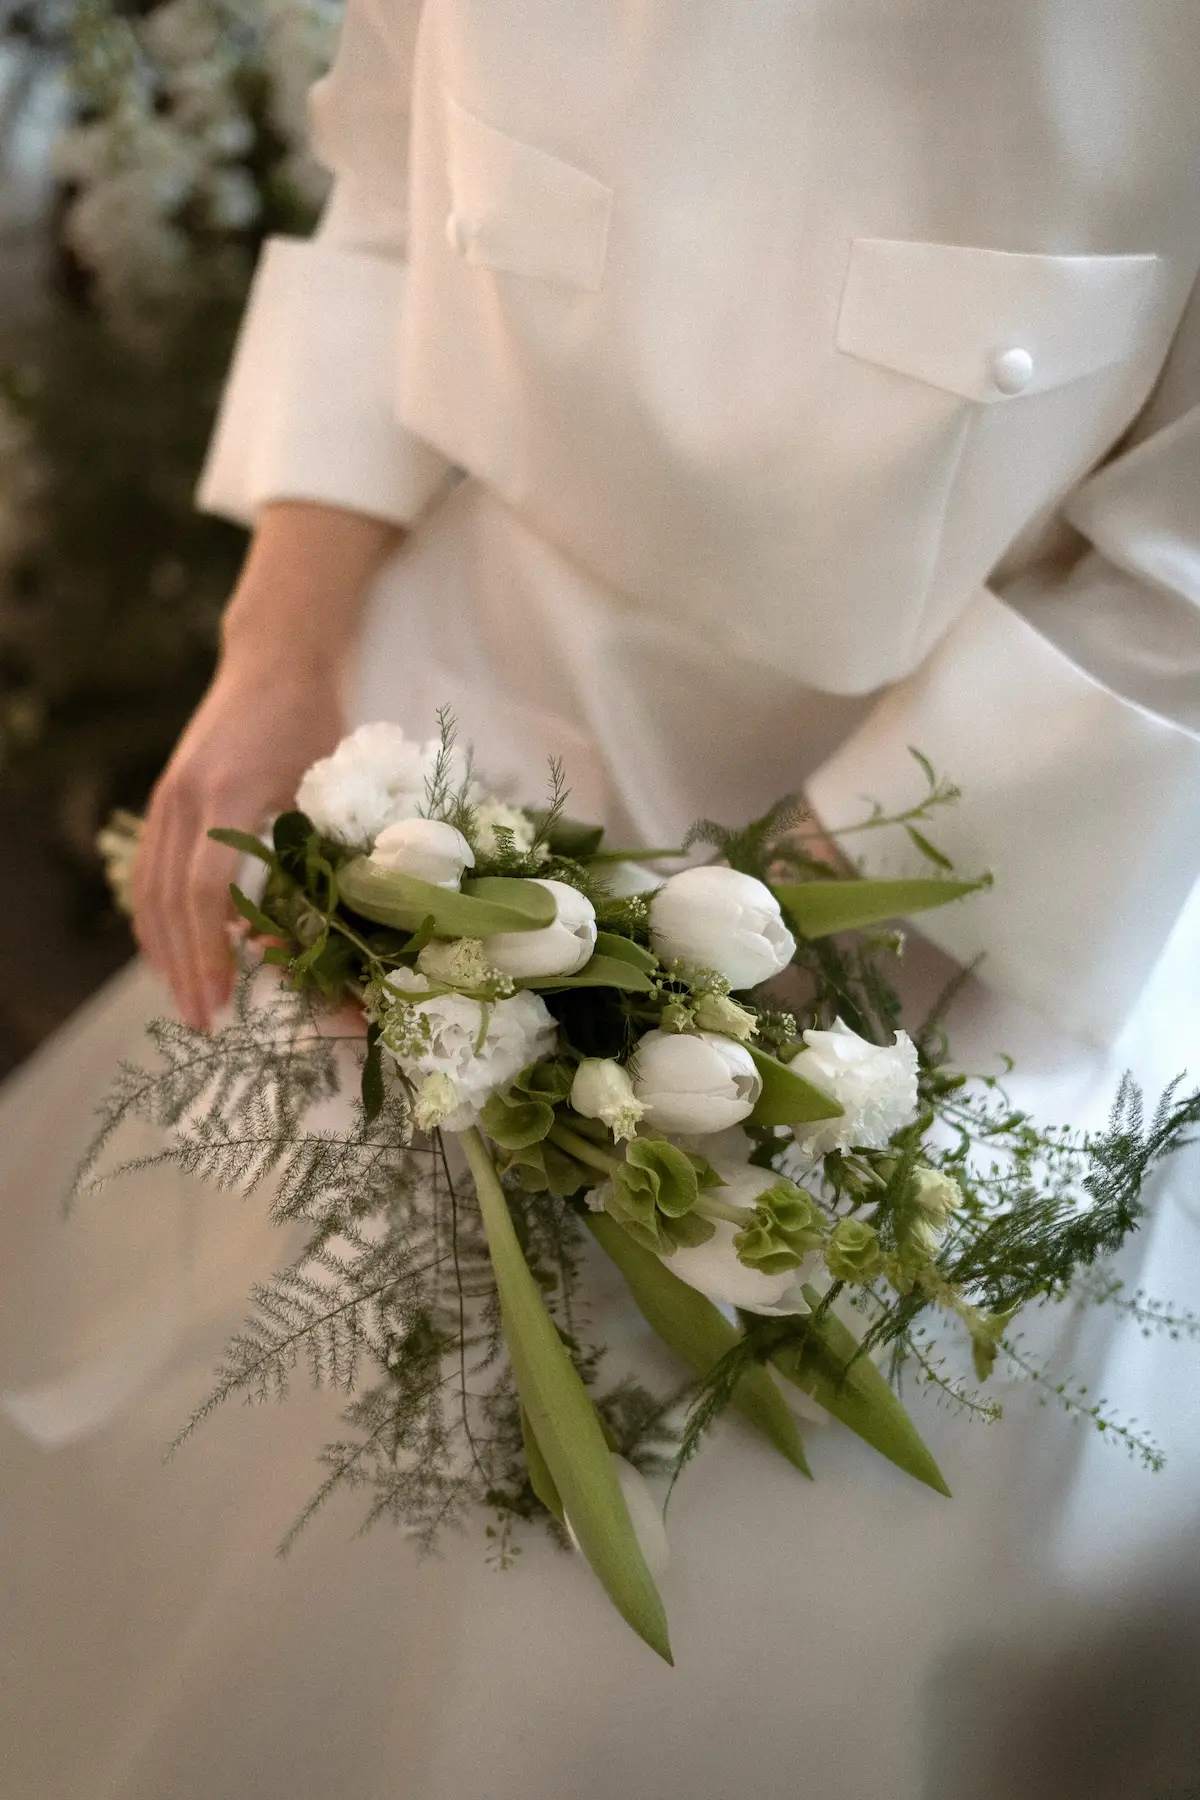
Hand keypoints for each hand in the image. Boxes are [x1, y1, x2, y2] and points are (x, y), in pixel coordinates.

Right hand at [133, 655, 343, 1028]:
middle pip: (168, 902)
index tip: (223, 1000)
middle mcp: (182, 799)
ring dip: (165, 950)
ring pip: (150, 891)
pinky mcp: (167, 798)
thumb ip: (322, 850)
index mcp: (224, 795)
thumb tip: (316, 932)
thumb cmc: (317, 718)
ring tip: (187, 998)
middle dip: (184, 968)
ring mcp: (167, 797)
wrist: (276, 656)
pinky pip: (152, 871)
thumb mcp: (331, 783)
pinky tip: (174, 951)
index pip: (205, 892)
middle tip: (203, 1021)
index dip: (211, 952)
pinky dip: (159, 917)